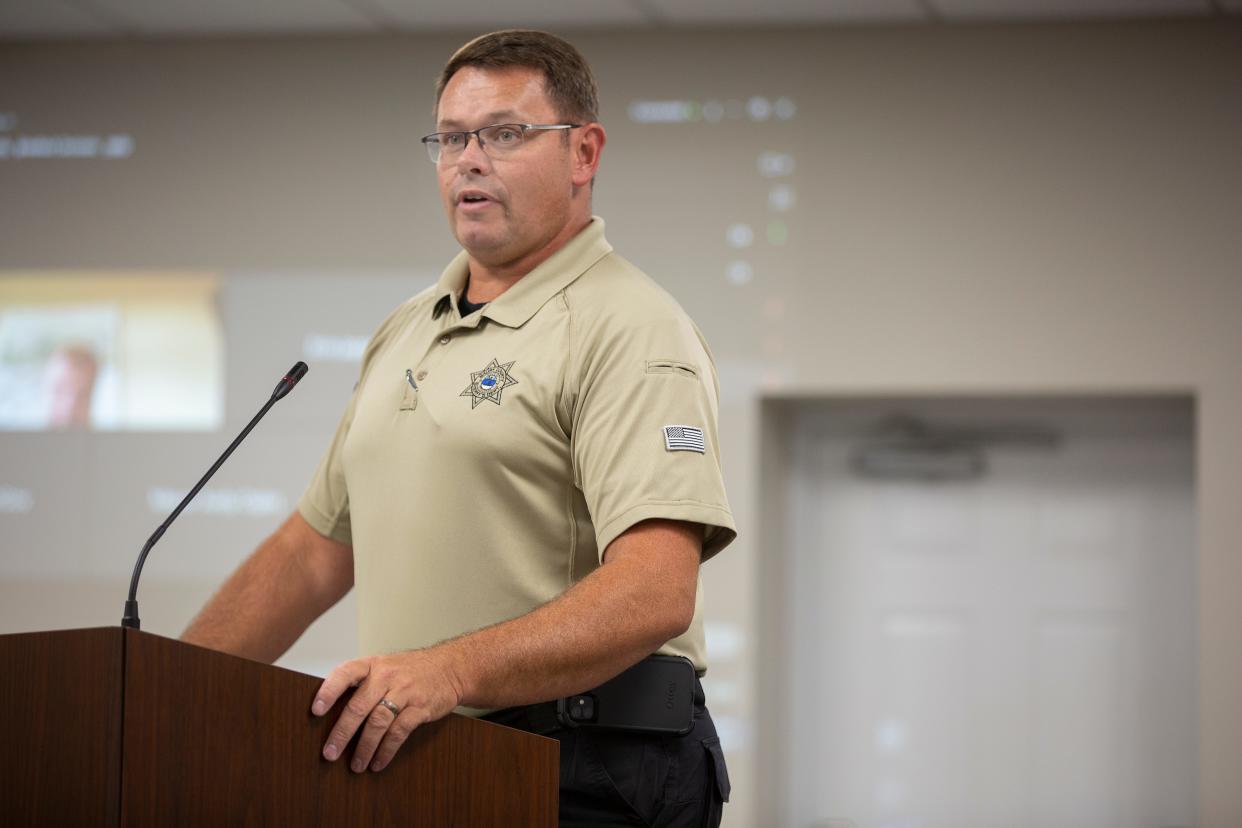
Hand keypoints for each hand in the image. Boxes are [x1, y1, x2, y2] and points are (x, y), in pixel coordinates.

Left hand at [311, 648, 463, 772]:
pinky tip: (378, 762)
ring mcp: (405, 691)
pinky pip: (399, 732)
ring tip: (356, 765)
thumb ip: (362, 684)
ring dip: (364, 747)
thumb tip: (331, 712)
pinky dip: (387, 750)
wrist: (450, 668)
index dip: (329, 691)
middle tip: (329, 754)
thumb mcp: (384, 666)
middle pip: (359, 706)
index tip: (315, 711)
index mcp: (372, 664)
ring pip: (379, 722)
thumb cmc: (410, 670)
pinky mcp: (421, 707)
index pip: (345, 673)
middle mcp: (387, 676)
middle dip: (342, 733)